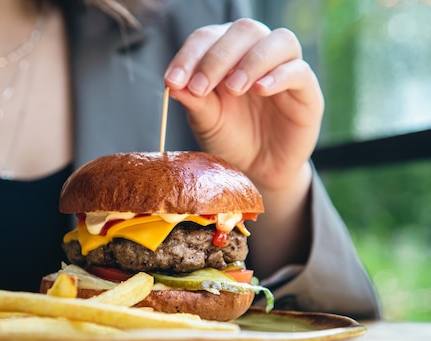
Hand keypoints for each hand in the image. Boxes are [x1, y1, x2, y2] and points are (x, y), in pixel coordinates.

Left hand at [164, 18, 323, 192]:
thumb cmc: (231, 139)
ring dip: (251, 60)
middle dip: (217, 56)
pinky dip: (279, 75)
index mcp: (227, 56)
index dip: (190, 54)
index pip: (209, 37)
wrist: (258, 170)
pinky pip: (300, 70)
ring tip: (233, 88)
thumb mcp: (207, 122)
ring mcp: (284, 70)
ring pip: (279, 40)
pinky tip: (260, 89)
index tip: (173, 80)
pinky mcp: (306, 92)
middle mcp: (256, 54)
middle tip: (200, 85)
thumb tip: (173, 83)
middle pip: (244, 30)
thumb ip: (194, 101)